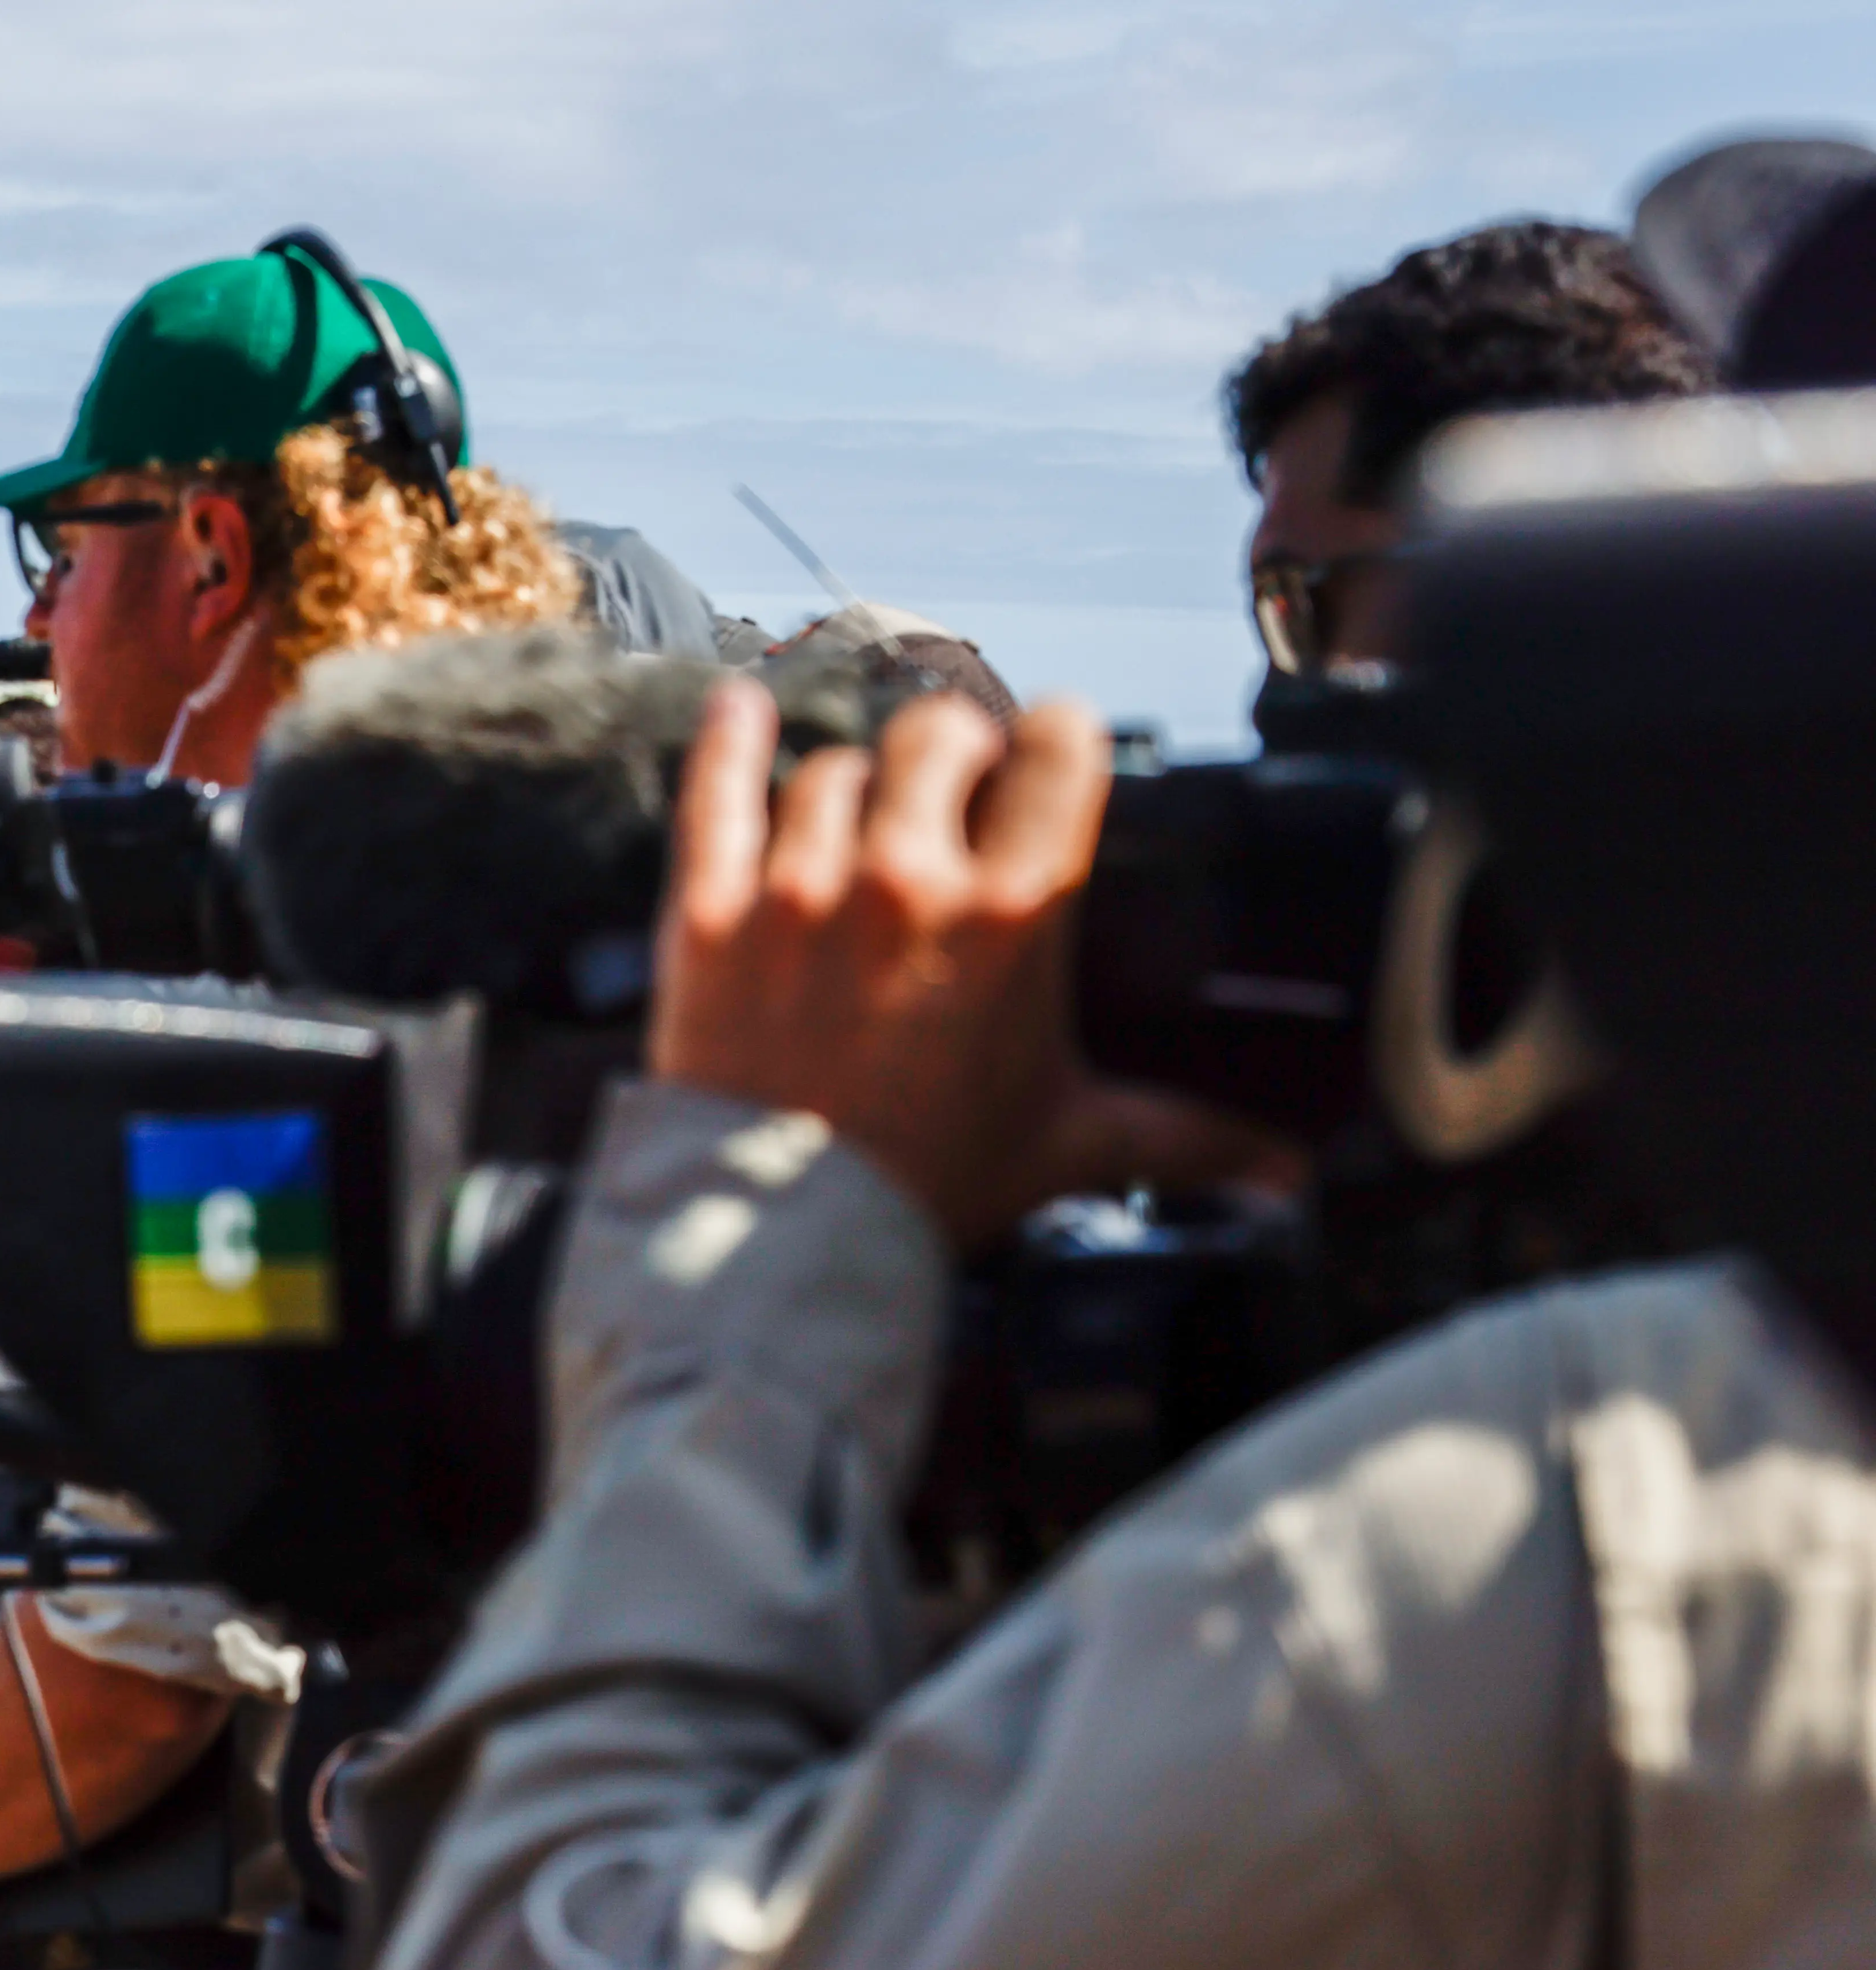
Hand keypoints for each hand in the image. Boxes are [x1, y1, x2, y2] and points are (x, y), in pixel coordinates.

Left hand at [650, 683, 1272, 1245]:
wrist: (788, 1238)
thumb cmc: (931, 1187)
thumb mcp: (1070, 1146)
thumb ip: (1185, 1139)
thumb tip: (1284, 1174)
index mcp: (1015, 914)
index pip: (1057, 747)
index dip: (1052, 735)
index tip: (1043, 751)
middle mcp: (909, 880)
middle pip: (938, 733)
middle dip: (951, 749)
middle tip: (948, 788)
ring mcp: (801, 890)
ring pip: (834, 768)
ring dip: (852, 785)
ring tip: (859, 819)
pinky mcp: (710, 915)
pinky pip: (717, 792)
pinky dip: (729, 740)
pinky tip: (740, 706)